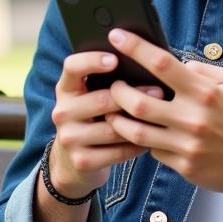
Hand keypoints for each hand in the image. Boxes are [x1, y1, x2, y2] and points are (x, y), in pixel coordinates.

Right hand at [49, 49, 160, 198]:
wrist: (73, 163)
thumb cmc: (94, 119)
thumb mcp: (91, 97)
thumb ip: (108, 82)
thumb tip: (146, 63)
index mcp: (66, 89)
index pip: (72, 67)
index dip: (92, 60)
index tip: (115, 59)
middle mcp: (62, 112)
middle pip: (101, 100)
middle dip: (134, 96)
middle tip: (160, 92)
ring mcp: (69, 138)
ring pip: (113, 128)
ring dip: (139, 123)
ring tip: (161, 117)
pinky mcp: (81, 161)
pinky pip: (118, 152)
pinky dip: (136, 146)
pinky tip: (150, 140)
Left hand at [104, 29, 222, 195]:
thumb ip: (201, 70)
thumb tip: (174, 64)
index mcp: (204, 92)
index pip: (162, 64)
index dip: (135, 48)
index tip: (117, 37)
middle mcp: (192, 117)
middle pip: (138, 102)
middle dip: (117, 91)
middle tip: (113, 85)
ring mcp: (185, 144)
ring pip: (136, 132)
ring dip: (118, 120)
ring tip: (112, 112)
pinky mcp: (183, 165)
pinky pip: (152, 151)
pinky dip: (144, 141)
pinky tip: (143, 133)